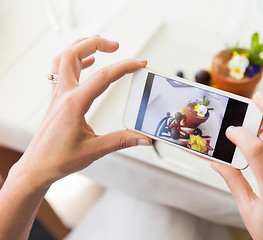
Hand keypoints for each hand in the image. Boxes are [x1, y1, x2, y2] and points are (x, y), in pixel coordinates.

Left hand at [12, 36, 151, 188]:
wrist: (37, 167)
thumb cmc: (59, 159)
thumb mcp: (95, 150)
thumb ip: (122, 141)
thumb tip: (143, 138)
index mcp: (74, 104)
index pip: (102, 77)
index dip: (124, 67)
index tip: (138, 64)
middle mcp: (63, 95)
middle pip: (73, 53)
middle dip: (95, 43)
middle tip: (115, 45)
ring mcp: (57, 95)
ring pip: (63, 58)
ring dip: (81, 46)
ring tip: (99, 43)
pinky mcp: (56, 99)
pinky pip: (60, 70)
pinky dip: (74, 60)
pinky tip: (87, 62)